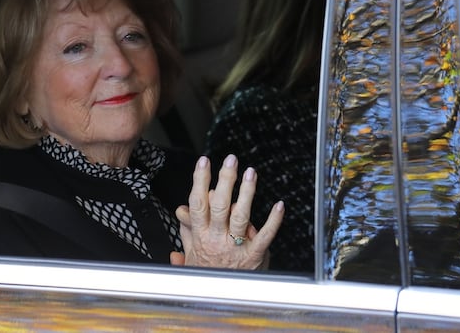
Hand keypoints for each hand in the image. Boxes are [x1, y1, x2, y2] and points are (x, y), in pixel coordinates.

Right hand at [170, 154, 283, 269]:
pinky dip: (273, 221)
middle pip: (219, 205)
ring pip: (240, 216)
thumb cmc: (208, 276)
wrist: (222, 299)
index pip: (197, 203)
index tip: (204, 162)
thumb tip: (180, 211)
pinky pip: (265, 236)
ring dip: (246, 193)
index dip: (199, 181)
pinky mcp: (254, 256)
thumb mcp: (191, 254)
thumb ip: (187, 231)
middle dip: (225, 179)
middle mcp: (216, 239)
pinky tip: (279, 206)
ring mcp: (235, 247)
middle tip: (231, 160)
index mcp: (200, 235)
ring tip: (250, 173)